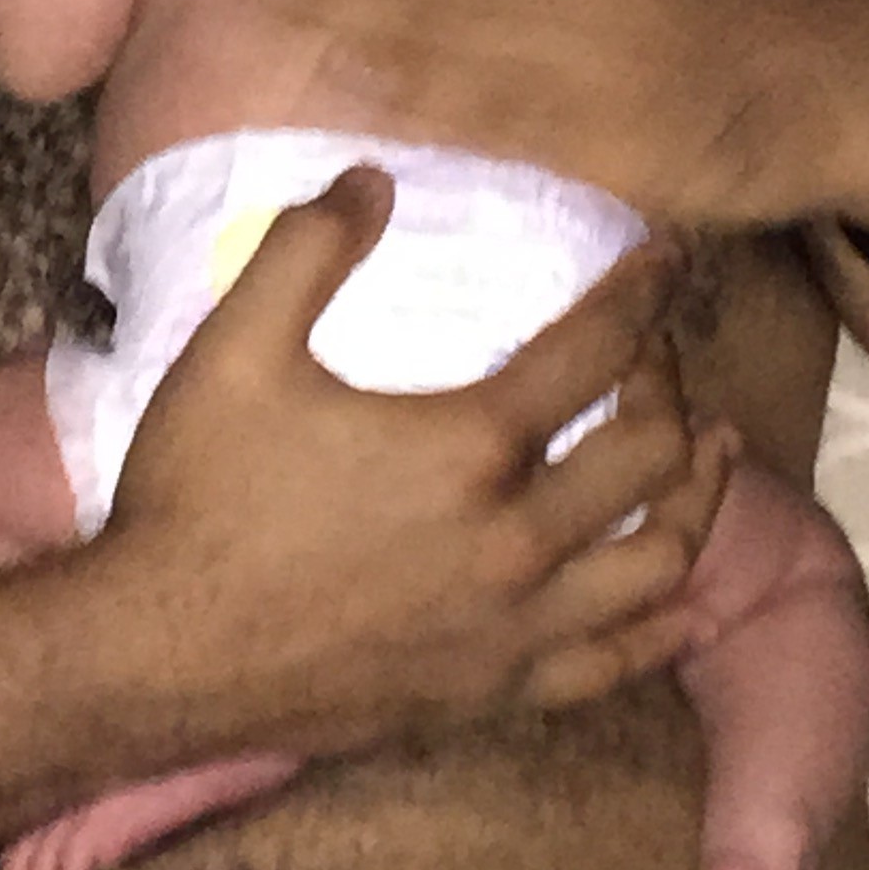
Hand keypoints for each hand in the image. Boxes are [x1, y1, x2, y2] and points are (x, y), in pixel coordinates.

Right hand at [83, 168, 733, 757]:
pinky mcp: (495, 691)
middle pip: (649, 451)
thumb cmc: (194, 499)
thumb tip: (370, 179)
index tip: (668, 259)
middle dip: (670, 388)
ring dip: (699, 496)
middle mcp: (516, 540)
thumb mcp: (233, 351)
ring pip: (658, 557)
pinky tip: (691, 598)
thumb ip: (306, 250)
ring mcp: (513, 626)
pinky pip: (618, 661)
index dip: (643, 293)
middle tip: (656, 357)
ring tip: (709, 452)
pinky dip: (670, 623)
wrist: (159, 659)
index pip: (595, 350)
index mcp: (468, 446)